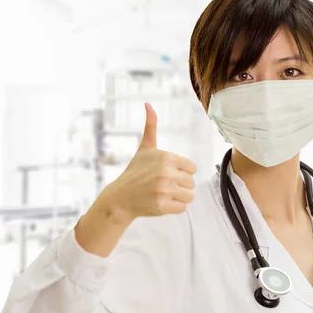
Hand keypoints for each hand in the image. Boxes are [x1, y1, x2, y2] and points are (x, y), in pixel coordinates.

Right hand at [108, 103, 196, 218]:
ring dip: (179, 197)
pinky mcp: (162, 206)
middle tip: (163, 185)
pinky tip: (161, 202)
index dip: (182, 172)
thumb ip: (151, 126)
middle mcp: (166, 173)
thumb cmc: (135, 171)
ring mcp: (164, 190)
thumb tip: (148, 104)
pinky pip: (182, 208)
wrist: (120, 198)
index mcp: (167, 157)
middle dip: (180, 185)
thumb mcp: (145, 148)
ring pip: (189, 196)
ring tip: (163, 194)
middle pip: (191, 183)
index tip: (168, 173)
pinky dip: (174, 207)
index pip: (192, 168)